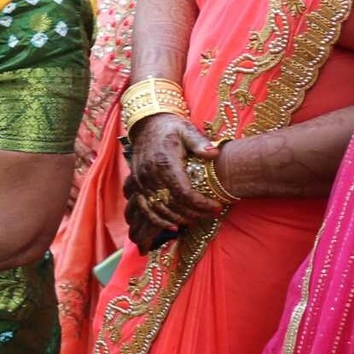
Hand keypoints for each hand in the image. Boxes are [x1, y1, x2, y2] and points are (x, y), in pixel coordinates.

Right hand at [125, 113, 221, 244]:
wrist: (147, 126)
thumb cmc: (171, 129)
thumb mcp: (187, 130)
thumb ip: (200, 142)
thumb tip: (213, 153)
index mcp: (164, 162)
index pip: (183, 192)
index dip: (200, 203)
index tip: (216, 207)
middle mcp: (149, 175)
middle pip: (172, 204)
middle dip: (194, 213)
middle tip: (212, 214)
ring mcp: (141, 182)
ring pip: (159, 209)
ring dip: (179, 218)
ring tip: (197, 219)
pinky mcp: (137, 186)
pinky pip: (145, 208)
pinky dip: (157, 220)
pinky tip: (173, 227)